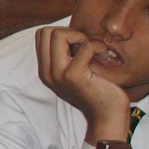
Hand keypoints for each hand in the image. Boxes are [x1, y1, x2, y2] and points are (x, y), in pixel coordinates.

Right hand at [35, 26, 130, 143]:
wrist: (107, 116)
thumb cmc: (98, 90)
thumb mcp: (76, 71)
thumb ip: (68, 55)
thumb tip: (72, 32)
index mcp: (45, 70)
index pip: (41, 35)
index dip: (62, 33)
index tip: (78, 45)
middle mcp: (46, 72)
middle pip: (46, 32)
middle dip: (69, 32)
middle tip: (85, 46)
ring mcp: (57, 74)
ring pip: (58, 35)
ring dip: (81, 37)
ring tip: (94, 50)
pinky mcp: (74, 75)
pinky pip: (85, 46)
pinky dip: (98, 46)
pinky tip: (104, 55)